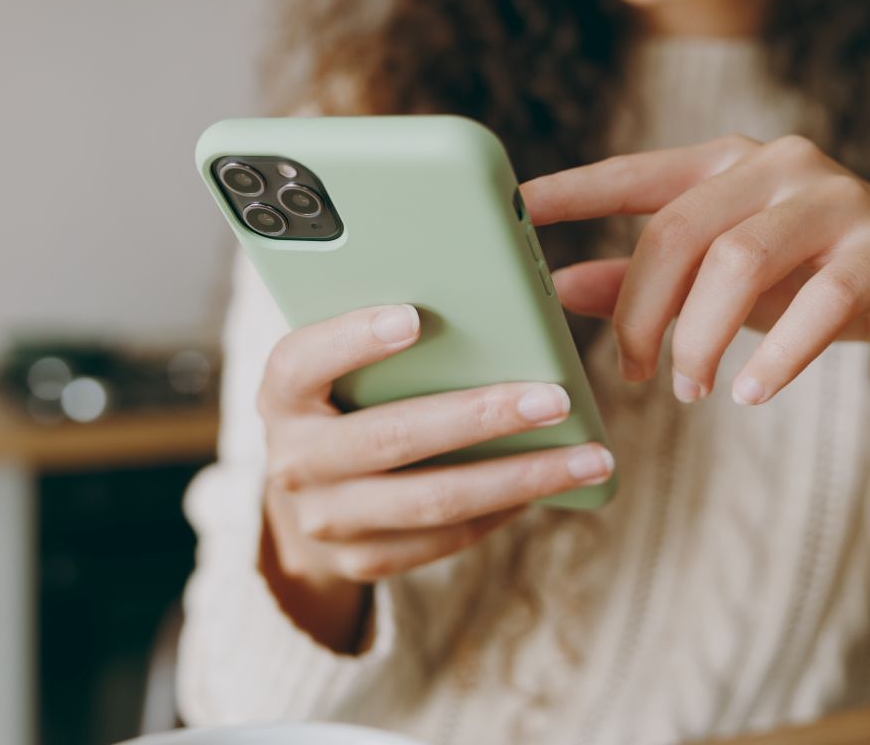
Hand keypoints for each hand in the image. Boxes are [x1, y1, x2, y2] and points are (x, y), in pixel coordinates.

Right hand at [256, 302, 614, 649]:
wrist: (309, 493)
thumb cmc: (345, 398)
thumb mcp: (339, 365)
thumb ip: (386, 336)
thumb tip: (486, 309)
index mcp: (281, 393)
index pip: (302, 362)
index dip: (353, 339)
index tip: (414, 316)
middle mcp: (294, 460)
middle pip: (390, 438)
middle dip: (479, 416)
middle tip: (553, 399)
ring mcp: (325, 519)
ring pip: (432, 500)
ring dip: (519, 477)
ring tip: (588, 457)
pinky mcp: (360, 561)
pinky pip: (444, 538)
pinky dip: (502, 509)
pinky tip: (549, 484)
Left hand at [520, 134, 869, 405]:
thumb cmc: (812, 279)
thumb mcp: (721, 282)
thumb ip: (646, 280)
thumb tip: (562, 288)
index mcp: (725, 165)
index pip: (633, 174)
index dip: (572, 191)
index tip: (513, 211)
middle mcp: (777, 165)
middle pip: (679, 230)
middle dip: (640, 310)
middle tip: (628, 373)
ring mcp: (837, 197)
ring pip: (740, 260)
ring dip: (701, 337)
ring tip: (691, 391)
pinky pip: (823, 298)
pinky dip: (780, 352)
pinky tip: (750, 392)